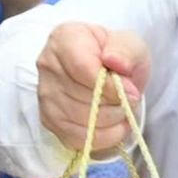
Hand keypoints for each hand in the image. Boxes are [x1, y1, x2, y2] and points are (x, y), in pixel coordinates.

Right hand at [37, 24, 150, 155]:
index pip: (82, 68)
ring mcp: (44, 95)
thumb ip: (126, 50)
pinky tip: (114, 127)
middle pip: (82, 97)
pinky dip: (102, 138)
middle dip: (114, 104)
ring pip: (80, 120)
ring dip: (111, 121)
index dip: (110, 87)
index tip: (132, 92)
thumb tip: (114, 62)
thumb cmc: (118, 56)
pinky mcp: (49, 120)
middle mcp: (47, 64)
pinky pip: (75, 139)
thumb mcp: (131, 45)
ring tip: (122, 111)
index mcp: (65, 38)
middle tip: (129, 101)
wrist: (110, 72)